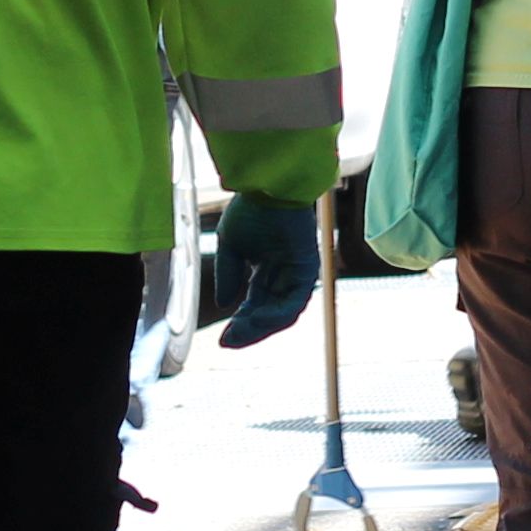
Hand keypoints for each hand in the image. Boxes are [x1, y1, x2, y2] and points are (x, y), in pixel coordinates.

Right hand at [200, 191, 322, 350]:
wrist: (267, 187)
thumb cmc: (251, 209)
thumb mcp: (230, 246)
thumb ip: (228, 275)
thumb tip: (225, 305)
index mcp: (267, 270)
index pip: (255, 305)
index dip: (240, 324)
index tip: (223, 340)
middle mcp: (285, 275)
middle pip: (269, 314)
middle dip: (248, 331)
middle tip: (228, 342)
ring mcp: (298, 273)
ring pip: (283, 313)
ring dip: (260, 327)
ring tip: (238, 334)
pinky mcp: (308, 269)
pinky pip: (294, 301)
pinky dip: (276, 313)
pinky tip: (256, 319)